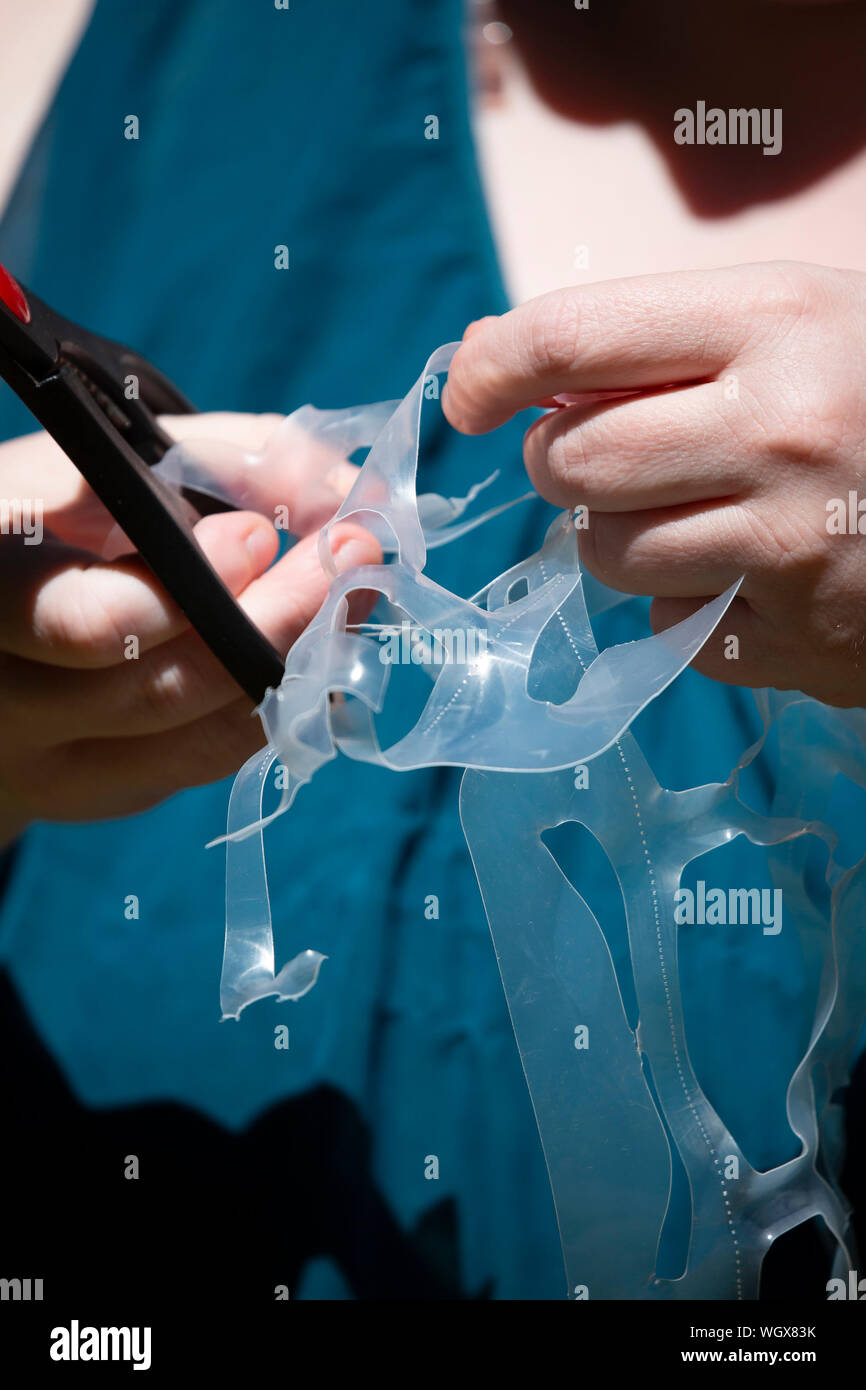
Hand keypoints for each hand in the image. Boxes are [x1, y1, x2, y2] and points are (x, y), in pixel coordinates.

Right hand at [0, 412, 378, 844]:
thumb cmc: (56, 520)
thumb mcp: (113, 466)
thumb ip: (226, 461)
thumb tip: (348, 486)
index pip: (80, 623)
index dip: (183, 592)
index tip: (257, 536)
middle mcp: (11, 697)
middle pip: (159, 688)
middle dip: (277, 620)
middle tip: (354, 555)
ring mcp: (52, 760)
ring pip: (199, 735)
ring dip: (300, 663)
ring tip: (357, 592)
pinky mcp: (103, 790)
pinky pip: (212, 758)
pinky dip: (282, 702)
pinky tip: (327, 648)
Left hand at [443, 260, 865, 707]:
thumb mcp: (797, 322)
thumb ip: (662, 339)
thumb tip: (498, 359)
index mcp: (778, 320)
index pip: (572, 336)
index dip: (492, 365)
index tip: (469, 390)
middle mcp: (781, 429)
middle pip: (570, 460)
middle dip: (558, 462)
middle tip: (601, 457)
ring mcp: (790, 545)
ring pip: (603, 553)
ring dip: (614, 536)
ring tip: (688, 512)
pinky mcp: (798, 638)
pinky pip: (667, 624)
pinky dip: (680, 602)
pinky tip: (745, 574)